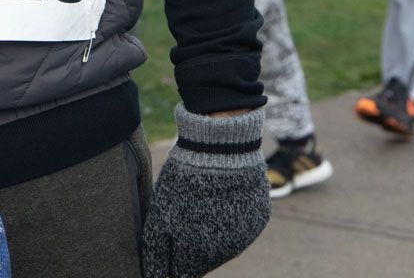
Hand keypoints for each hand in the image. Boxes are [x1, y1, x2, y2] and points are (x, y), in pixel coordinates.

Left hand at [143, 105, 269, 277]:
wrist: (223, 148)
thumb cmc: (184, 181)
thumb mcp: (160, 215)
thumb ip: (156, 253)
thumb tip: (154, 276)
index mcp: (196, 254)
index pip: (182, 274)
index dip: (172, 262)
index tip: (169, 245)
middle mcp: (224, 253)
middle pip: (202, 263)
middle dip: (190, 250)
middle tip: (184, 219)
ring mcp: (245, 237)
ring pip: (223, 248)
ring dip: (211, 236)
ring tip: (202, 206)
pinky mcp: (259, 220)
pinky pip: (242, 229)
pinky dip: (231, 220)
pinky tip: (221, 199)